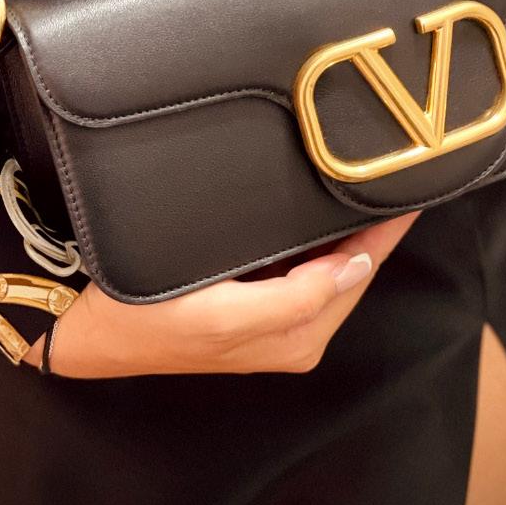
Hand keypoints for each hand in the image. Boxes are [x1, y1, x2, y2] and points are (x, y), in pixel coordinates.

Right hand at [45, 213, 417, 377]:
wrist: (89, 327)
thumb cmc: (147, 319)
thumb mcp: (221, 315)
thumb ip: (296, 299)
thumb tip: (357, 267)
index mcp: (298, 336)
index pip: (361, 270)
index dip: (388, 230)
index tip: (415, 187)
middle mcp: (296, 332)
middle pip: (353, 267)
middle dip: (375, 227)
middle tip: (396, 168)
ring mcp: (276, 319)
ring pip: (331, 264)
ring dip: (348, 228)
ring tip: (369, 179)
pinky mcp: (254, 305)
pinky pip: (305, 266)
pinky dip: (319, 237)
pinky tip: (321, 208)